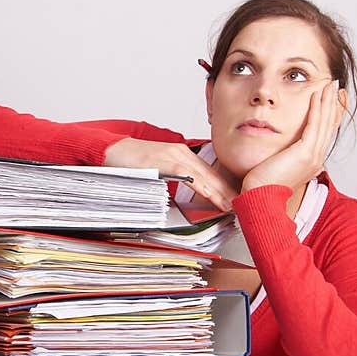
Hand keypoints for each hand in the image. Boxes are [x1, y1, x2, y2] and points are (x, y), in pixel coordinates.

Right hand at [103, 137, 235, 211]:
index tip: (239, 201)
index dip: (226, 188)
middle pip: (212, 174)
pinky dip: (200, 186)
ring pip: (203, 175)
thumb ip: (176, 179)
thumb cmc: (132, 162)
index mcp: (183, 155)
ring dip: (220, 192)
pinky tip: (210, 195)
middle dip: (229, 191)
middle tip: (246, 206)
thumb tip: (191, 197)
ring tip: (233, 205)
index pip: (211, 174)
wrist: (111, 150)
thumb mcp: (160, 169)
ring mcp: (172, 156)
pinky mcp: (162, 162)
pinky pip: (186, 175)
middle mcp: (181, 153)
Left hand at [241, 79, 342, 196]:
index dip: (330, 114)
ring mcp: (313, 155)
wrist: (260, 199)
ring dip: (328, 100)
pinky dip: (318, 108)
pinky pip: (314, 125)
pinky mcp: (305, 152)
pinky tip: (318, 94)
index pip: (324, 132)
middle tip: (336, 86)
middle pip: (329, 125)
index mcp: (311, 161)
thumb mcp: (277, 167)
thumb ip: (284, 159)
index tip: (332, 98)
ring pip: (325, 122)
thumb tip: (286, 155)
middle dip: (333, 103)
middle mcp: (316, 158)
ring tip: (330, 84)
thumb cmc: (263, 186)